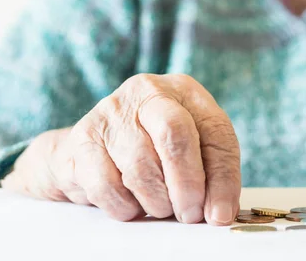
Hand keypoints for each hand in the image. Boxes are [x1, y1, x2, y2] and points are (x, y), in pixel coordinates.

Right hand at [3, 74, 240, 224]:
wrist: (94, 142)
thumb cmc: (154, 144)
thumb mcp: (192, 146)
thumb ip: (212, 172)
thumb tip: (220, 213)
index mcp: (184, 90)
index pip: (214, 130)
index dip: (222, 177)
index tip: (219, 213)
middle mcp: (148, 92)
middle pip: (175, 136)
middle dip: (187, 185)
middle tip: (190, 214)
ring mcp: (112, 112)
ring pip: (141, 167)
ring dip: (156, 201)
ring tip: (160, 207)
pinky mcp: (83, 138)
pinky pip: (107, 186)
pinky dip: (125, 206)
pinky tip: (131, 203)